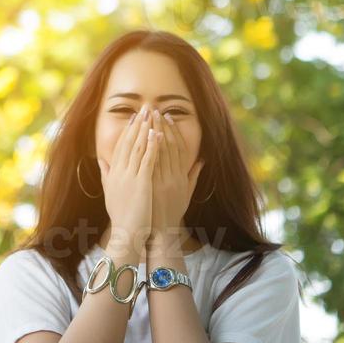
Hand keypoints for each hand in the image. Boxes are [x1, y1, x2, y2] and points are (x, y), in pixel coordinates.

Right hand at [97, 105, 157, 243]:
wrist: (126, 234)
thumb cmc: (121, 215)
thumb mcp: (109, 192)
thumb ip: (105, 174)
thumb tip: (101, 160)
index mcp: (114, 173)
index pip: (121, 146)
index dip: (128, 130)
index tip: (134, 117)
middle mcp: (120, 172)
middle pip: (129, 142)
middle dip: (138, 124)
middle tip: (145, 108)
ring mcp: (130, 177)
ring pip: (138, 147)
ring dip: (146, 129)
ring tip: (152, 115)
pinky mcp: (142, 183)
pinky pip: (148, 160)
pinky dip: (152, 146)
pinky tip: (157, 134)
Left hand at [150, 110, 203, 242]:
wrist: (162, 233)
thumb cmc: (173, 213)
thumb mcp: (187, 194)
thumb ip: (194, 176)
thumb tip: (202, 160)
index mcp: (181, 176)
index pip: (178, 148)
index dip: (173, 131)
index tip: (167, 117)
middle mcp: (173, 177)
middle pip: (167, 146)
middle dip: (160, 126)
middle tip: (154, 110)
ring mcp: (161, 182)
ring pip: (157, 152)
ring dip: (151, 134)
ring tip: (146, 118)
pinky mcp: (151, 187)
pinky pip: (148, 164)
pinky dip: (145, 151)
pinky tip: (141, 138)